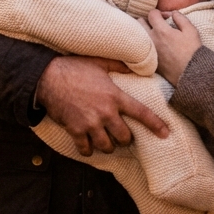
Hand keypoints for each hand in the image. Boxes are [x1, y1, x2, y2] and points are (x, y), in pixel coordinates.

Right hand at [35, 55, 168, 155]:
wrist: (48, 77)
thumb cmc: (73, 67)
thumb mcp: (99, 62)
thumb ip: (119, 65)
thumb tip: (135, 66)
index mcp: (114, 96)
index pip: (141, 113)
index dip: (155, 124)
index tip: (165, 133)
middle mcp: (105, 112)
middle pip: (125, 137)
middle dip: (125, 138)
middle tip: (122, 135)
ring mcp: (90, 123)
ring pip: (107, 146)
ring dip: (108, 146)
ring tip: (106, 141)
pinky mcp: (75, 130)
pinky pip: (85, 149)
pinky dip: (88, 150)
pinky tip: (88, 147)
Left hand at [142, 10, 201, 84]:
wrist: (190, 73)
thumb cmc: (192, 51)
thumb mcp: (191, 31)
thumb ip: (180, 18)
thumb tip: (172, 13)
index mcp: (161, 31)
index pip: (152, 13)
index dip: (159, 13)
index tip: (166, 18)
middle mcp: (151, 39)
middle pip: (139, 22)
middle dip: (147, 20)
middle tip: (157, 24)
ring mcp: (149, 50)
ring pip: (139, 35)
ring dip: (145, 31)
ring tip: (155, 34)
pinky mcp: (149, 60)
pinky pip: (142, 47)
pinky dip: (146, 44)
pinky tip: (155, 46)